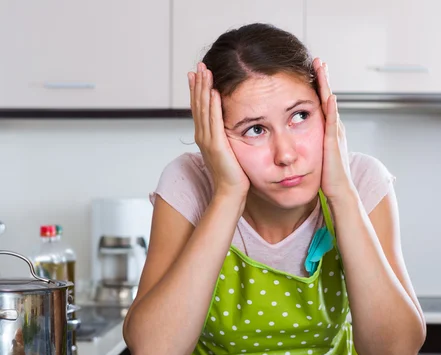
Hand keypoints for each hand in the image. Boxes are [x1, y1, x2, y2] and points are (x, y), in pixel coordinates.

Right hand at [188, 63, 249, 198]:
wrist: (230, 193)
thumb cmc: (234, 176)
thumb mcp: (229, 151)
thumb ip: (227, 138)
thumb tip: (231, 129)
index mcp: (205, 136)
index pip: (199, 108)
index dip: (197, 90)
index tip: (196, 74)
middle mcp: (202, 136)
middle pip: (198, 104)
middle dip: (198, 84)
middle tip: (199, 65)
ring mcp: (207, 140)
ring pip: (203, 109)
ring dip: (203, 88)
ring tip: (204, 71)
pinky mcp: (216, 145)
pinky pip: (213, 121)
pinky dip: (212, 105)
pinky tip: (213, 91)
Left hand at [313, 58, 354, 200]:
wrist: (339, 191)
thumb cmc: (327, 177)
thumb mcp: (315, 155)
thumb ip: (309, 144)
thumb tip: (296, 141)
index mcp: (328, 131)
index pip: (322, 104)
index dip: (318, 87)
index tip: (312, 71)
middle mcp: (334, 128)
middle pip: (328, 98)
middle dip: (323, 79)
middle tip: (318, 61)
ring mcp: (336, 134)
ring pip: (331, 104)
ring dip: (327, 86)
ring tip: (322, 69)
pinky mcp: (334, 143)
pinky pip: (333, 122)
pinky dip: (331, 108)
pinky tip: (329, 96)